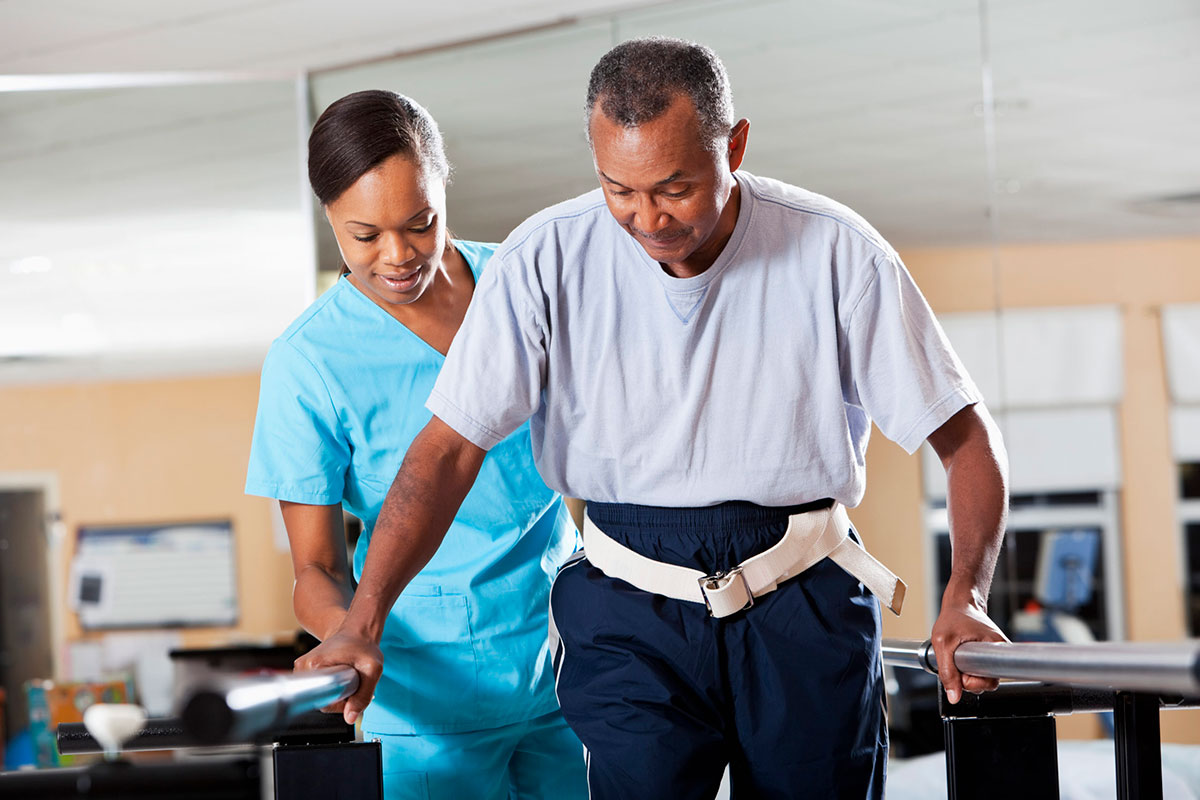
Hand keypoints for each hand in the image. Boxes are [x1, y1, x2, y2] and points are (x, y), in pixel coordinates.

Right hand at [294, 628, 383, 724]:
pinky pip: (319, 688)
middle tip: (354, 679)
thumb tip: (349, 718)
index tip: (354, 686)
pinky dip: (333, 686)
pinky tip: (342, 674)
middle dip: (341, 695)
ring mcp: (303, 668)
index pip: (324, 701)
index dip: (342, 701)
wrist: (358, 630)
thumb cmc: (364, 645)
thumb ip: (363, 696)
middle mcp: (303, 667)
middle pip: (322, 699)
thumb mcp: (372, 669)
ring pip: (321, 695)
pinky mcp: (307, 669)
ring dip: (337, 691)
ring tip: (349, 674)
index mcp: (314, 665)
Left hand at [930, 587, 1008, 704]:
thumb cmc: (953, 618)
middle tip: (956, 664)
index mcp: (996, 648)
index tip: (962, 672)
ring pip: (983, 677)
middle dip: (969, 679)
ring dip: (968, 673)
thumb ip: (947, 672)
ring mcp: (995, 653)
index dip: (973, 681)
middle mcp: (999, 652)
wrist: (960, 603)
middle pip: (988, 682)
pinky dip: (969, 667)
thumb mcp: (942, 643)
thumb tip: (954, 697)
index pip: (991, 681)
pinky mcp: (990, 653)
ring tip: (958, 658)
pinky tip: (962, 657)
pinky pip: (981, 669)